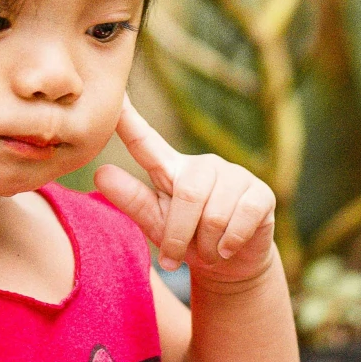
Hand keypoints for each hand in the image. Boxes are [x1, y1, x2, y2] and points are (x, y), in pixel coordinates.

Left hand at [95, 99, 275, 284]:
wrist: (230, 266)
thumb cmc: (187, 240)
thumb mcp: (154, 222)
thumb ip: (131, 199)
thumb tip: (100, 173)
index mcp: (171, 169)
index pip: (146, 141)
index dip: (129, 120)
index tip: (114, 95)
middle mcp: (204, 165)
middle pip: (188, 196)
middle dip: (178, 235)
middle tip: (174, 258)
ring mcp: (235, 176)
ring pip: (215, 214)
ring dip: (206, 245)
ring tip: (206, 251)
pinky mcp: (260, 194)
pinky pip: (241, 219)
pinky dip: (229, 243)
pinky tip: (227, 248)